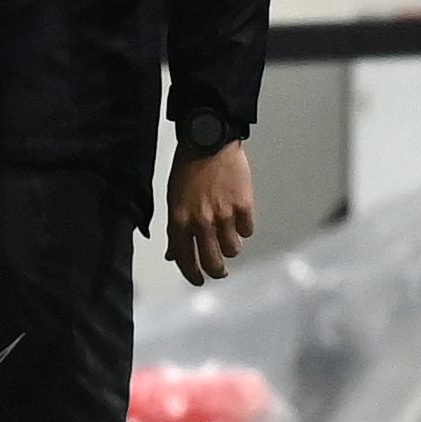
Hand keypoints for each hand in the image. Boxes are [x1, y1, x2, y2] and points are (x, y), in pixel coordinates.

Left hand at [165, 141, 254, 285]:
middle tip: (219, 271)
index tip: (199, 280)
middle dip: (216, 271)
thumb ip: (175, 230)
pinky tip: (239, 219)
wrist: (208, 140)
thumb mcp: (173, 199)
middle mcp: (201, 221)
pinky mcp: (244, 206)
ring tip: (228, 235)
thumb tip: (173, 255)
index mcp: (179, 220)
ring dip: (231, 247)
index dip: (193, 275)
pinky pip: (247, 231)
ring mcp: (224, 215)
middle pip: (213, 263)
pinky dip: (244, 228)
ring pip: (233, 249)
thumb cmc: (187, 168)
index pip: (185, 259)